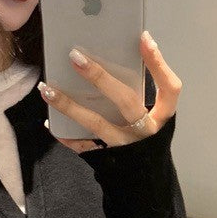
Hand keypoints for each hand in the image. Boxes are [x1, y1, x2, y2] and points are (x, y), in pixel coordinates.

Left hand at [38, 31, 182, 152]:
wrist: (144, 179)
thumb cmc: (145, 138)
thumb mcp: (152, 116)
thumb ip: (138, 93)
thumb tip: (109, 57)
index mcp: (162, 116)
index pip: (169, 88)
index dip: (158, 63)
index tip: (144, 38)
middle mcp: (145, 130)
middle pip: (126, 100)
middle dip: (100, 77)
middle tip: (75, 57)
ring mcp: (125, 145)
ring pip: (96, 123)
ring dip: (69, 105)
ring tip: (47, 89)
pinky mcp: (107, 158)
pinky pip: (82, 145)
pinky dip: (64, 133)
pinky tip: (49, 120)